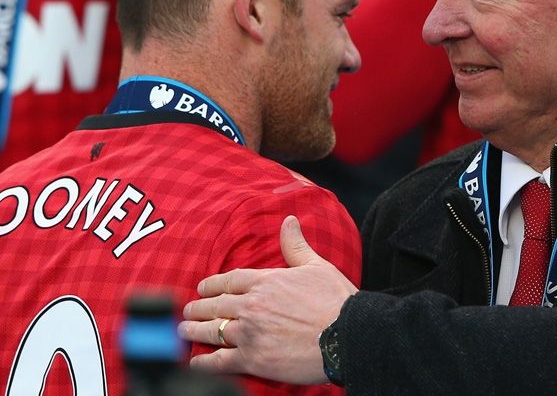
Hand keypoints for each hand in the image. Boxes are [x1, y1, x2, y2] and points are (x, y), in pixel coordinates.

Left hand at [179, 216, 357, 384]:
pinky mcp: (253, 359)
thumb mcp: (316, 266)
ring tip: (183, 332)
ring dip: (194, 331)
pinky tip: (195, 362)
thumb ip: (296, 245)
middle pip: (216, 305)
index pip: (230, 280)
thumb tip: (289, 220)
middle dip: (198, 308)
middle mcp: (252, 306)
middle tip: (188, 311)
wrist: (346, 335)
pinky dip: (204, 362)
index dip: (213, 284)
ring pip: (212, 331)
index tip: (202, 287)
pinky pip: (220, 362)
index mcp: (266, 281)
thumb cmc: (336, 300)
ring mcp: (250, 333)